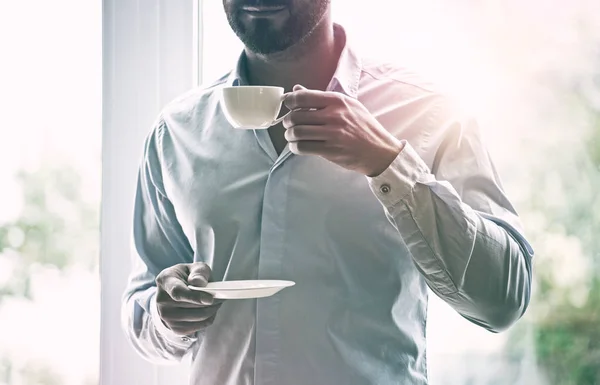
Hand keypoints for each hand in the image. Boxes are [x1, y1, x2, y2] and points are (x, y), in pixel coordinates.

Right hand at [155, 262, 220, 335]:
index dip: (195, 297)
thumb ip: (199, 272)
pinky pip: (198, 327)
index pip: (178, 292)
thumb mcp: (194, 267)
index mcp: (165, 280)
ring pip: (197, 318)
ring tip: (216, 303)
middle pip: (190, 306)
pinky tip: (209, 310)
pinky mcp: (174, 328)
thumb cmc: (187, 277)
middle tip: (221, 297)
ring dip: (212, 311)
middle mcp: (161, 300)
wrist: (175, 291)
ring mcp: (166, 316)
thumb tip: (200, 283)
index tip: (210, 299)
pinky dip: (208, 319)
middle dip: (210, 303)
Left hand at [283, 85, 404, 176]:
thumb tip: (296, 89)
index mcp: (337, 101)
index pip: (303, 97)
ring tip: (292, 136)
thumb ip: (320, 98)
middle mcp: (334, 116)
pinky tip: (297, 146)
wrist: (379, 150)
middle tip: (288, 124)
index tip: (287, 105)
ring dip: (289, 135)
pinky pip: (303, 147)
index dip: (289, 101)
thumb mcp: (348, 106)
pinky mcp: (331, 151)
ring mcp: (333, 134)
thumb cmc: (363, 127)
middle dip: (287, 121)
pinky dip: (295, 147)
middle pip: (296, 116)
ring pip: (297, 132)